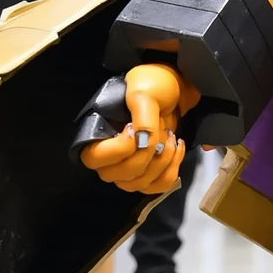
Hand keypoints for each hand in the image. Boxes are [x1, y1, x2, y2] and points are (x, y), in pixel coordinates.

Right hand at [79, 62, 199, 194]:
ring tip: (172, 138)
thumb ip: (142, 120)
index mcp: (96, 134)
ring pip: (140, 183)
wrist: (176, 88)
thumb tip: (143, 145)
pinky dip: (172, 171)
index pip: (95, 158)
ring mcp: (129, 168)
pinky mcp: (149, 172)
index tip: (133, 127)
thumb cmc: (153, 86)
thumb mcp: (144, 94)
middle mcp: (109, 157)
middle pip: (120, 176)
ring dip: (162, 162)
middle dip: (146, 156)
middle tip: (162, 131)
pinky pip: (158, 186)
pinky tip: (176, 149)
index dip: (118, 149)